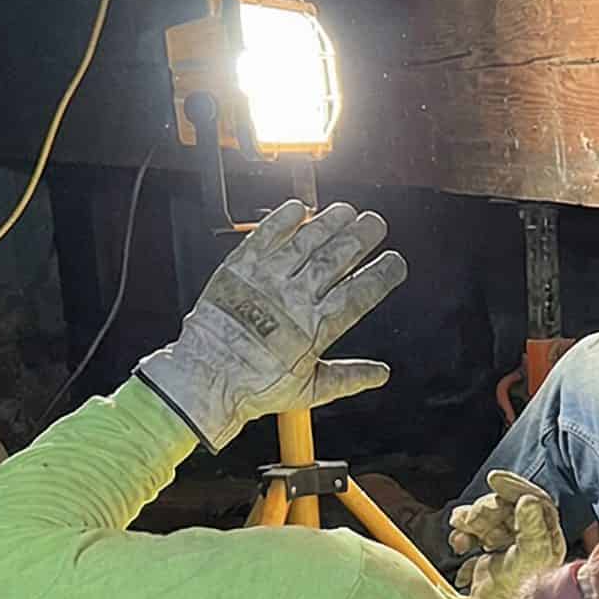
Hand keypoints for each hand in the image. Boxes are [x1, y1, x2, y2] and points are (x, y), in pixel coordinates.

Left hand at [136, 201, 404, 451]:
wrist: (204, 378)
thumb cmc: (252, 386)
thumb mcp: (308, 390)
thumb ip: (348, 377)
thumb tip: (380, 374)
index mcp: (315, 329)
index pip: (359, 292)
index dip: (381, 274)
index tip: (394, 262)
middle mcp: (293, 300)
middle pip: (337, 258)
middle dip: (361, 237)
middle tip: (375, 224)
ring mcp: (265, 280)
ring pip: (306, 242)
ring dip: (330, 222)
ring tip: (346, 211)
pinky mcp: (239, 269)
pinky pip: (265, 236)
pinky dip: (283, 219)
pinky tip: (299, 208)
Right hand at [451, 470, 565, 598]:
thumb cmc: (523, 597)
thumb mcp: (531, 559)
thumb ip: (532, 529)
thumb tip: (528, 500)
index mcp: (545, 538)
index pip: (533, 500)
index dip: (514, 487)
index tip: (494, 479)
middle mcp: (528, 543)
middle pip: (505, 509)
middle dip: (485, 509)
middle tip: (471, 520)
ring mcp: (506, 553)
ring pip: (487, 521)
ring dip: (471, 520)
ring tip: (462, 535)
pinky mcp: (488, 565)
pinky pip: (474, 539)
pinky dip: (463, 538)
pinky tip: (459, 548)